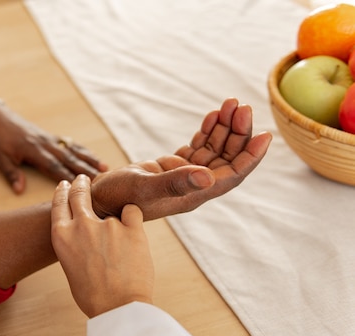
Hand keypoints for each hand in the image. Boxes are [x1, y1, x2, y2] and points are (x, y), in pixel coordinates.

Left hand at [0, 104, 107, 193]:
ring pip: (73, 150)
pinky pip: (70, 144)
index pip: (53, 166)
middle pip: (68, 158)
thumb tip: (20, 191)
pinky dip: (82, 151)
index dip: (68, 176)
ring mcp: (49, 139)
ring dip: (89, 159)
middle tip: (102, 179)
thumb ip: (11, 173)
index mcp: (32, 150)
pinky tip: (93, 157)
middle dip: (86, 169)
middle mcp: (45, 144)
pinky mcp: (50, 137)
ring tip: (105, 168)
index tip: (81, 186)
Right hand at [51, 175, 153, 317]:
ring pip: (112, 211)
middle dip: (81, 184)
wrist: (118, 308)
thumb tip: (83, 235)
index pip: (59, 204)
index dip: (62, 192)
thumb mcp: (70, 266)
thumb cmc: (93, 295)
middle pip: (80, 194)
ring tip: (120, 248)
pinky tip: (134, 235)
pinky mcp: (132, 228)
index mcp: (62, 236)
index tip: (66, 185)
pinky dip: (133, 219)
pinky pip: (132, 212)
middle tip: (84, 179)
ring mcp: (108, 225)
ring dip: (116, 222)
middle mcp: (82, 225)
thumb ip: (74, 244)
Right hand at [91, 97, 271, 219]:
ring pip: (214, 150)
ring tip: (231, 104)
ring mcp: (183, 175)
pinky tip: (213, 116)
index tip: (266, 135)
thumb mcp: (145, 187)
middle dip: (238, 133)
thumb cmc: (119, 198)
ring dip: (224, 128)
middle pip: (226, 159)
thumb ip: (175, 183)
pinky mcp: (172, 166)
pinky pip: (197, 147)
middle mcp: (193, 185)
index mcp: (193, 194)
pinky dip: (206, 131)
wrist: (100, 200)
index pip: (231, 176)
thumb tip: (208, 178)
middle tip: (241, 107)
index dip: (250, 157)